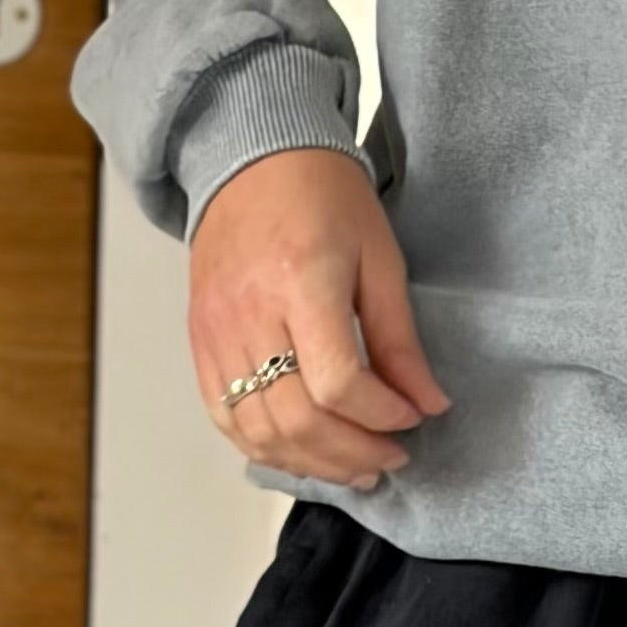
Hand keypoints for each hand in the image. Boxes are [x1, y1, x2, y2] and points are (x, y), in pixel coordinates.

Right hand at [188, 147, 449, 484]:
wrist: (251, 158)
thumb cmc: (322, 197)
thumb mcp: (380, 258)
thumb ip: (399, 339)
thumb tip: (427, 404)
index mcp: (300, 282)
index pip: (339, 383)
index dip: (381, 416)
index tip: (412, 418)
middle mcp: (249, 314)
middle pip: (297, 419)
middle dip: (353, 453)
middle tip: (391, 459)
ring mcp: (216, 332)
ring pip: (259, 430)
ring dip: (313, 463)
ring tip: (355, 468)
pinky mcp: (199, 341)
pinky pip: (225, 417)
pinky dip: (267, 447)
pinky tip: (305, 453)